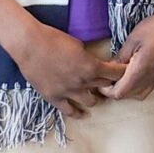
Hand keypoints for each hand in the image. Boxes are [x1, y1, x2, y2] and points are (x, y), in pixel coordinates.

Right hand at [9, 23, 126, 117]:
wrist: (30, 45)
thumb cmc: (53, 38)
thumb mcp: (78, 44)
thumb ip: (88, 57)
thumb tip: (95, 63)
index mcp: (91, 66)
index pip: (116, 74)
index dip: (121, 72)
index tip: (123, 72)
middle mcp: (83, 82)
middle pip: (105, 87)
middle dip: (110, 83)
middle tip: (110, 82)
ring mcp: (69, 92)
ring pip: (91, 101)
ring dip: (96, 97)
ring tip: (97, 95)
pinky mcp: (54, 98)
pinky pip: (70, 111)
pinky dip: (78, 113)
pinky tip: (83, 114)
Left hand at [98, 5, 153, 100]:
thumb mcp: (133, 39)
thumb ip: (121, 57)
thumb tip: (109, 68)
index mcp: (140, 71)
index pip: (118, 93)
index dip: (106, 90)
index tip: (100, 78)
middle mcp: (149, 79)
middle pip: (126, 96)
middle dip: (113, 90)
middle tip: (104, 76)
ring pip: (136, 94)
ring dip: (125, 89)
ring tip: (117, 75)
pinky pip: (145, 89)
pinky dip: (135, 87)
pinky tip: (131, 74)